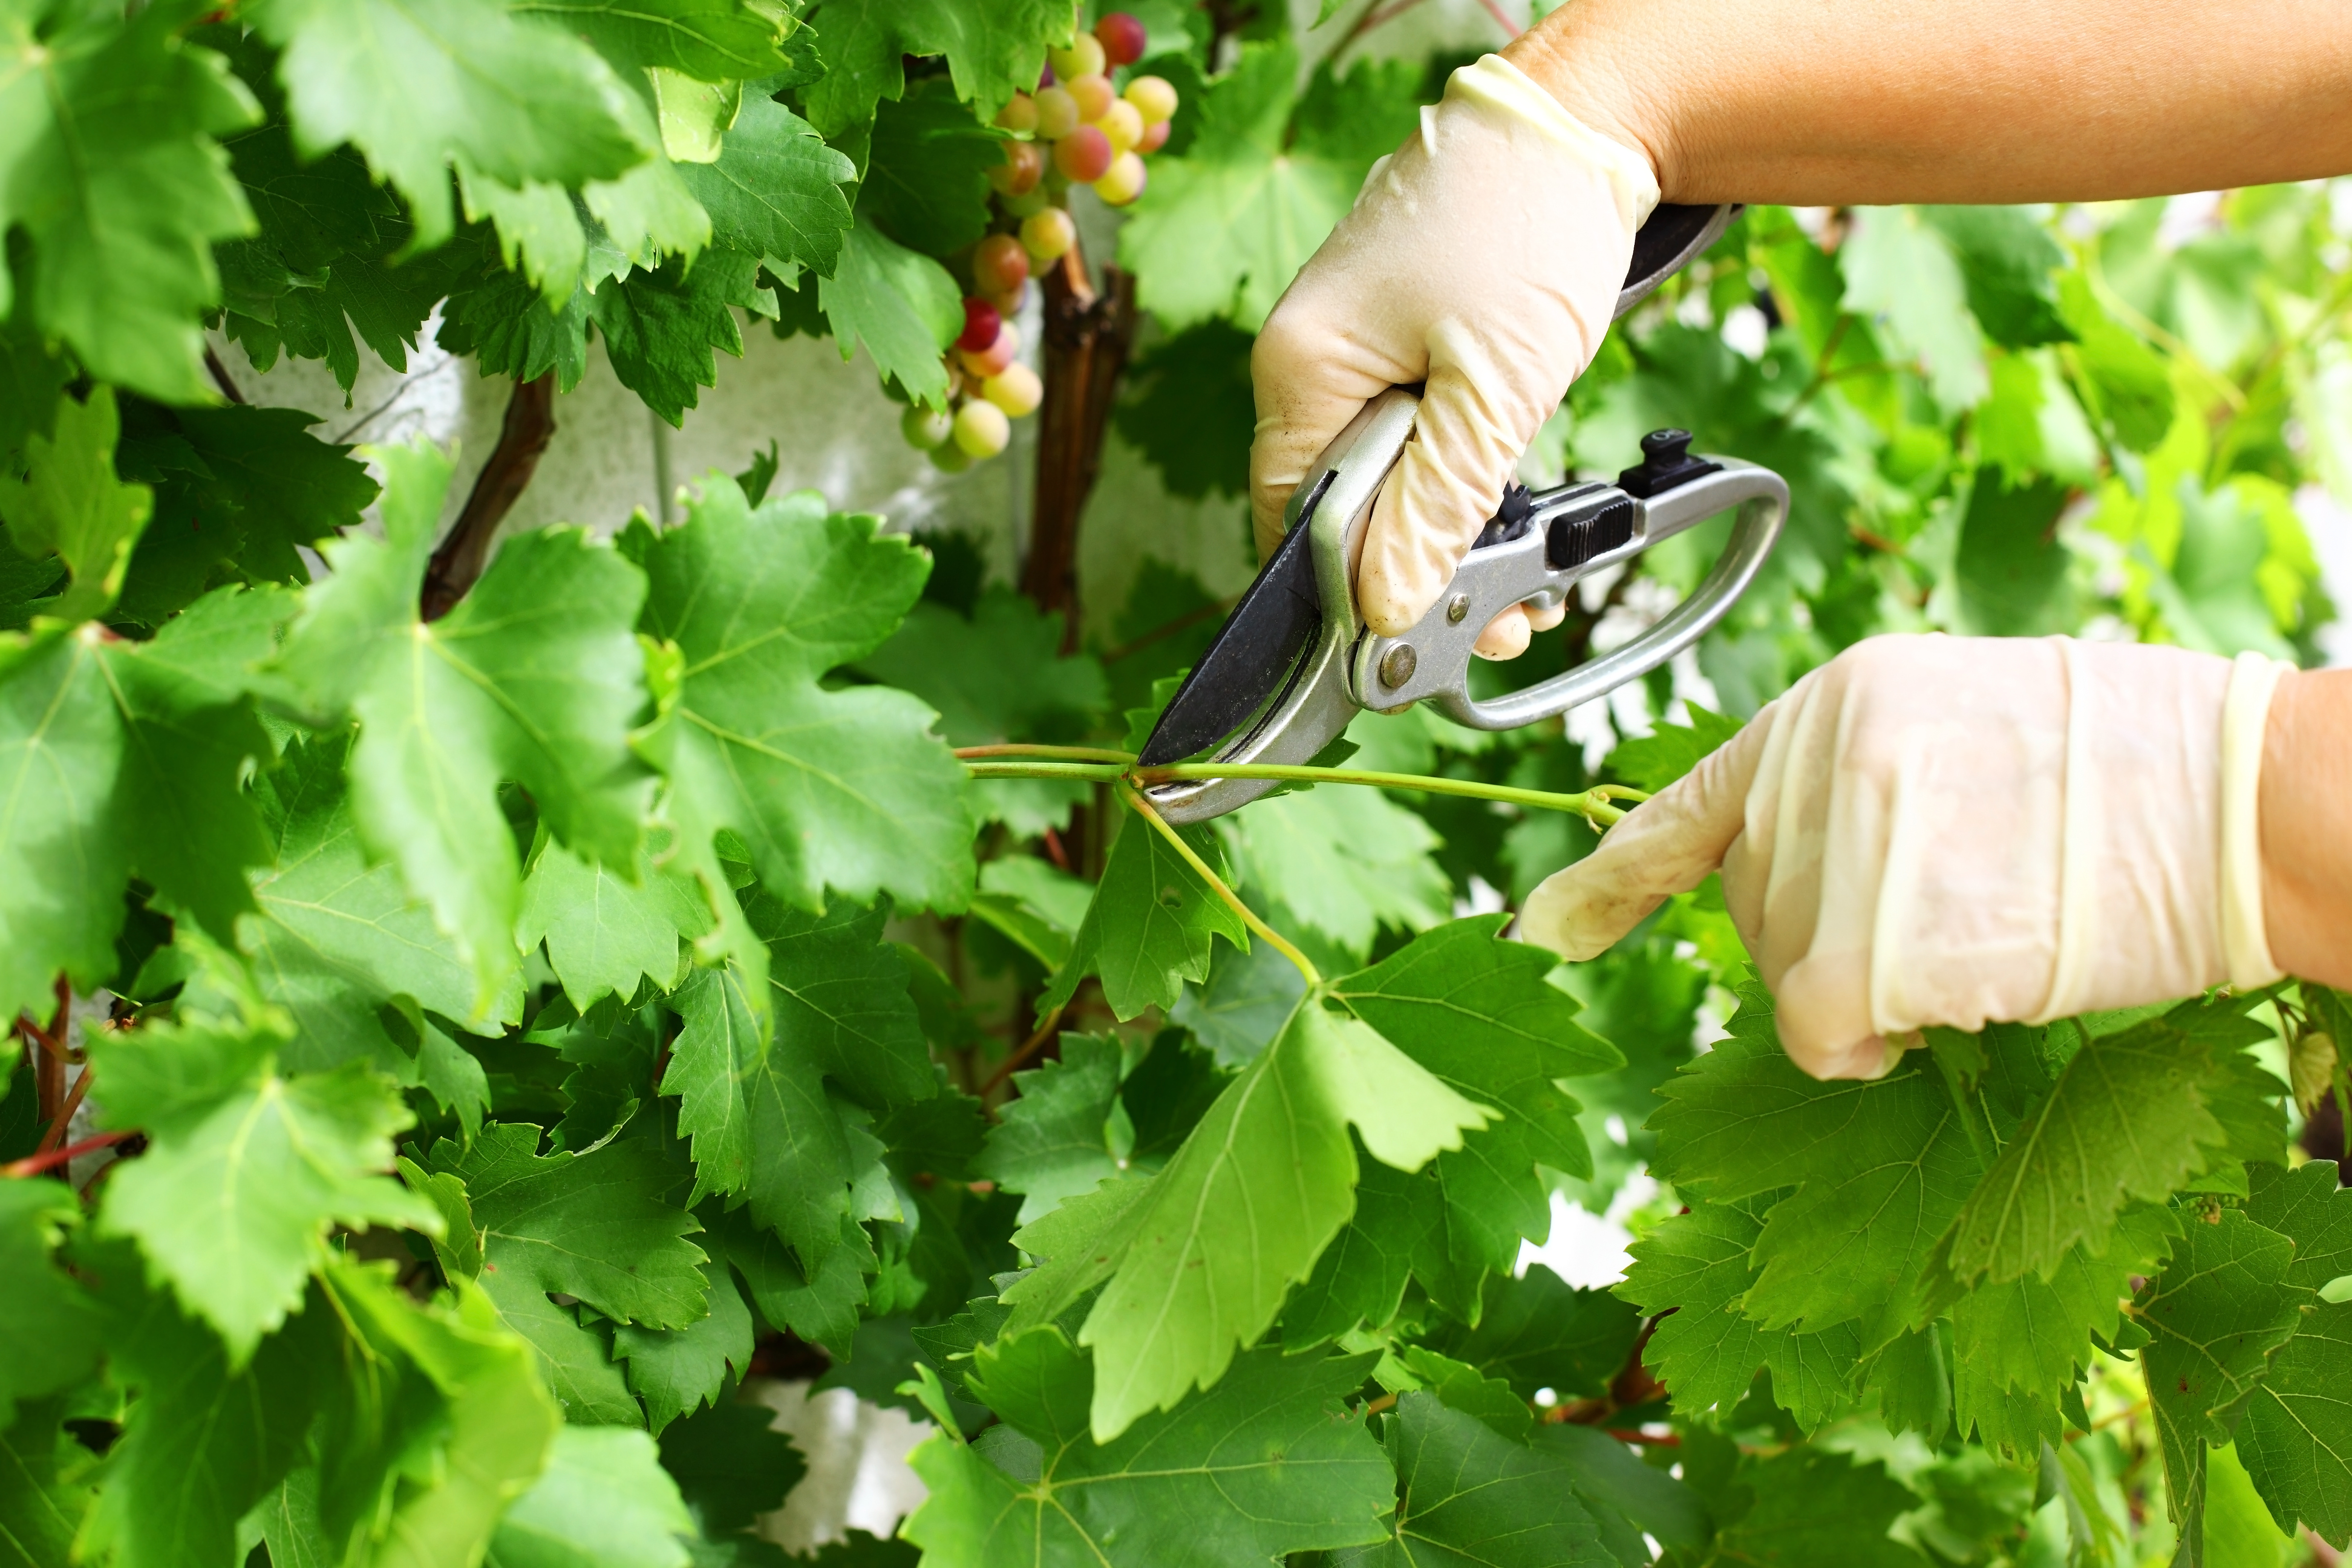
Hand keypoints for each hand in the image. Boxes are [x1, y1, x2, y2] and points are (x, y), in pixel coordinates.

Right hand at [1247, 55, 1657, 659]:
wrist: (1590, 120)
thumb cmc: (1534, 227)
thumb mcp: (1494, 392)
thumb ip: (1435, 505)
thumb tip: (1382, 606)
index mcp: (1301, 368)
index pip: (1292, 519)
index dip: (1349, 590)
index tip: (1421, 635)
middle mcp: (1309, 359)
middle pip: (1337, 508)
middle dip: (1414, 571)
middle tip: (1500, 618)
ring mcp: (1354, 346)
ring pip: (1381, 479)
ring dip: (1446, 531)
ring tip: (1525, 576)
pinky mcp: (1401, 340)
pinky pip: (1411, 436)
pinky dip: (1458, 479)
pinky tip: (1512, 508)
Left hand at [1518, 635, 2295, 1077]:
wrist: (2241, 798)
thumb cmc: (2128, 771)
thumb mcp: (1956, 729)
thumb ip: (1851, 783)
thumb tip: (1784, 862)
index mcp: (1830, 704)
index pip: (1686, 804)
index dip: (1607, 879)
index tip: (1541, 930)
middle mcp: (1812, 763)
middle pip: (1754, 910)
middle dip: (1828, 940)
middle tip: (1956, 907)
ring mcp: (1839, 849)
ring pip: (1788, 978)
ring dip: (1869, 993)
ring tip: (1982, 932)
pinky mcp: (1874, 939)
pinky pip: (1822, 1031)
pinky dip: (1869, 1043)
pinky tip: (1954, 999)